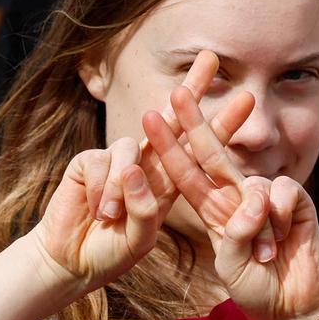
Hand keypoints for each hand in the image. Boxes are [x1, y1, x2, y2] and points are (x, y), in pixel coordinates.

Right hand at [30, 51, 254, 294]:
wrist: (71, 262)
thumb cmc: (110, 252)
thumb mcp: (140, 238)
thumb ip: (147, 209)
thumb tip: (135, 167)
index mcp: (169, 183)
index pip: (200, 150)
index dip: (223, 124)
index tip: (247, 98)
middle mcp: (146, 164)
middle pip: (171, 119)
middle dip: (193, 88)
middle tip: (212, 57)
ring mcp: (117, 159)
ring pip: (130, 149)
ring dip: (121, 186)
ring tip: (111, 215)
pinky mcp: (87, 160)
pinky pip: (100, 163)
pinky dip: (101, 189)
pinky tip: (96, 210)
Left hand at [142, 85, 318, 319]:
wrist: (294, 307)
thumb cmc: (256, 287)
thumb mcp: (230, 265)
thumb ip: (234, 233)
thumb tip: (253, 201)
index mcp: (213, 211)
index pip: (186, 173)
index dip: (169, 145)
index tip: (151, 117)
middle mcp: (237, 198)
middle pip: (214, 153)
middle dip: (196, 122)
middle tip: (178, 92)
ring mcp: (267, 198)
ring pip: (253, 181)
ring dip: (255, 217)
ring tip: (265, 250)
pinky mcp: (298, 203)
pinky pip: (284, 191)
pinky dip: (281, 214)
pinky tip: (285, 236)